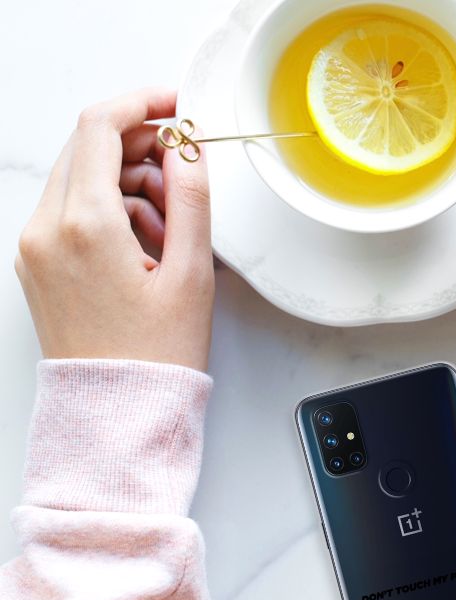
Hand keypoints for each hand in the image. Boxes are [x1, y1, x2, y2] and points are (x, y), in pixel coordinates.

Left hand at [15, 88, 213, 371]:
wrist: (117, 411)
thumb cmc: (156, 354)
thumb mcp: (192, 272)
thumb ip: (192, 198)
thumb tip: (188, 147)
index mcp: (85, 225)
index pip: (101, 127)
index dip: (143, 103)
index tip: (176, 105)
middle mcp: (47, 229)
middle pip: (88, 147)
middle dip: (141, 147)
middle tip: (185, 173)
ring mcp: (35, 246)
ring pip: (81, 178)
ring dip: (129, 182)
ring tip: (173, 228)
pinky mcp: (37, 263)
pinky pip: (72, 210)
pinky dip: (110, 209)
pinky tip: (147, 244)